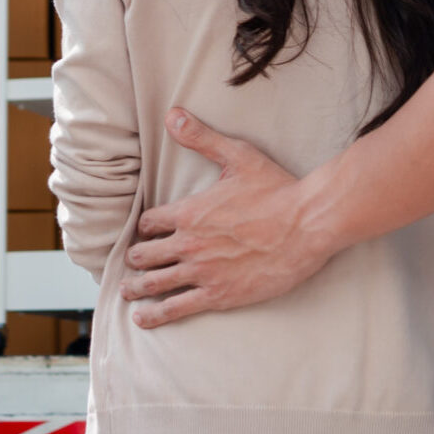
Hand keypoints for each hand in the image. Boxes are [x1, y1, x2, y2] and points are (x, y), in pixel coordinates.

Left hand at [119, 108, 330, 327]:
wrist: (307, 225)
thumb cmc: (275, 188)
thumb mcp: (237, 155)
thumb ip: (201, 138)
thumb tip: (172, 115)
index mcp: (189, 212)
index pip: (150, 222)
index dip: (144, 227)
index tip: (144, 231)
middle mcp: (189, 243)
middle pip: (145, 254)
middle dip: (136, 258)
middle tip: (131, 262)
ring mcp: (202, 271)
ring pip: (155, 283)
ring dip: (136, 287)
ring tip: (126, 291)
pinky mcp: (218, 295)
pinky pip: (177, 308)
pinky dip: (156, 314)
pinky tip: (143, 318)